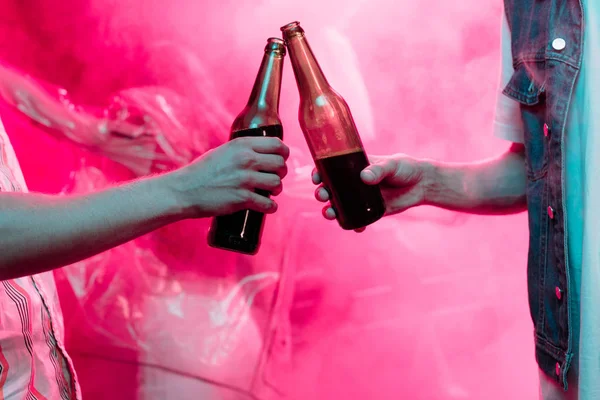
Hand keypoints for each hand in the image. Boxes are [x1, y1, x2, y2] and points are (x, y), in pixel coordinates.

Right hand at [171, 136, 288, 217]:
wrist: (183, 191)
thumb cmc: (202, 172)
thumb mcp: (223, 152)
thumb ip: (242, 151)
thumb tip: (261, 155)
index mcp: (242, 145)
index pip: (277, 145)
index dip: (283, 153)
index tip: (282, 159)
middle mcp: (246, 160)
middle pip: (280, 164)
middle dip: (281, 173)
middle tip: (274, 178)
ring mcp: (245, 179)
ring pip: (277, 184)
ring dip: (276, 190)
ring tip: (270, 192)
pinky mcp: (242, 199)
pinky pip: (268, 204)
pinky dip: (270, 207)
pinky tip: (267, 207)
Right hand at [312, 154, 428, 231]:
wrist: (421, 185)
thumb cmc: (405, 168)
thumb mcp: (392, 165)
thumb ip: (379, 170)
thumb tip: (365, 177)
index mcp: (353, 167)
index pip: (330, 169)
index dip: (319, 173)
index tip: (316, 177)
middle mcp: (352, 183)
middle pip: (329, 189)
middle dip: (322, 193)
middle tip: (323, 196)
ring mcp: (359, 199)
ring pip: (338, 206)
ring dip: (330, 210)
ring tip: (330, 214)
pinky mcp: (369, 212)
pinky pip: (355, 220)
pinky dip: (352, 225)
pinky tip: (355, 228)